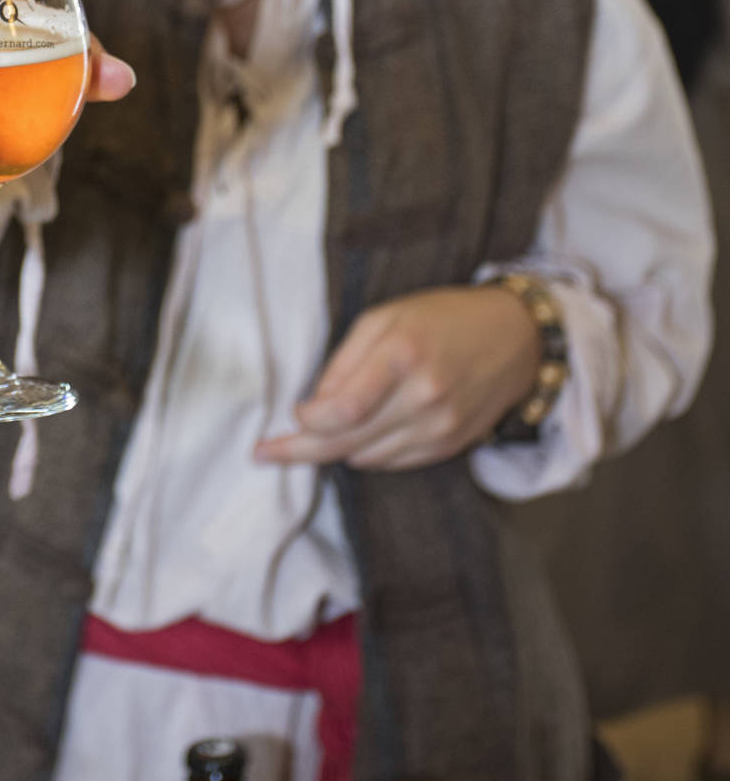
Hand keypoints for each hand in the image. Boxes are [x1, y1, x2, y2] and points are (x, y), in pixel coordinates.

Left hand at [254, 285, 542, 471]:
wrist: (515, 339)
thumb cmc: (441, 318)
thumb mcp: (386, 317)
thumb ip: (346, 360)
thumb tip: (314, 406)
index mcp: (404, 356)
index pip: (343, 410)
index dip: (308, 422)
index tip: (291, 415)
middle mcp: (424, 398)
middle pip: (347, 443)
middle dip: (300, 450)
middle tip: (264, 453)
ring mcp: (440, 428)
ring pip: (366, 458)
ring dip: (335, 449)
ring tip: (313, 435)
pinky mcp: (449, 447)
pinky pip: (392, 463)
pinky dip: (367, 452)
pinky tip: (358, 435)